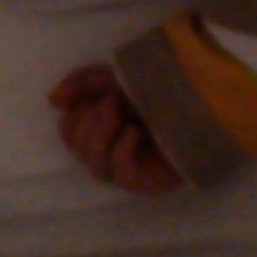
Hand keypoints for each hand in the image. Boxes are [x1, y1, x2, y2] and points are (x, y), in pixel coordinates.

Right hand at [49, 62, 182, 194]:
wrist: (204, 96)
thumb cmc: (159, 87)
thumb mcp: (115, 75)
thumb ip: (82, 83)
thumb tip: (52, 100)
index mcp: (103, 127)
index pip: (69, 132)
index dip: (74, 117)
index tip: (93, 98)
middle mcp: (113, 151)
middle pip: (79, 150)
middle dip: (89, 124)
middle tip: (110, 103)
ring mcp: (131, 169)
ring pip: (95, 166)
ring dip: (100, 135)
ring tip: (119, 112)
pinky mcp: (149, 181)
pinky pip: (122, 174)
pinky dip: (121, 151)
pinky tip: (133, 133)